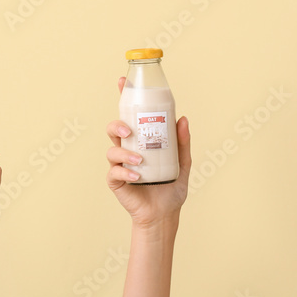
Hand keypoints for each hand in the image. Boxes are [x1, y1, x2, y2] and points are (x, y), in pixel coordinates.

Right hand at [107, 77, 190, 227]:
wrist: (164, 215)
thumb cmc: (171, 188)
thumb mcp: (182, 163)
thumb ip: (182, 142)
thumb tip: (183, 119)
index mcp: (141, 141)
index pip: (130, 115)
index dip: (124, 97)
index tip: (122, 81)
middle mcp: (128, 149)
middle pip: (114, 128)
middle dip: (117, 124)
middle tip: (128, 129)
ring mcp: (120, 165)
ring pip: (112, 149)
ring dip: (123, 152)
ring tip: (139, 160)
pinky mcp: (116, 181)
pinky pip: (114, 172)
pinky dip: (125, 172)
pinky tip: (137, 176)